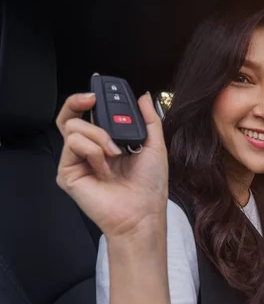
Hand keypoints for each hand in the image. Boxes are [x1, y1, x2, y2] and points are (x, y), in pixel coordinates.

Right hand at [55, 92, 167, 238]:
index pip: (91, 114)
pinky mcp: (67, 173)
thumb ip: (149, 119)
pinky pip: (73, 145)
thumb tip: (143, 96)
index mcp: (107, 142)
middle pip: (69, 116)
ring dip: (99, 135)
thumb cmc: (149, 185)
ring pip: (73, 127)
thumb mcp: (155, 146)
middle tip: (92, 98)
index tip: (101, 91)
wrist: (143, 212)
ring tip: (115, 153)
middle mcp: (89, 150)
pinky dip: (93, 151)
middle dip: (78, 101)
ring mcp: (77, 161)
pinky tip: (104, 167)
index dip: (92, 99)